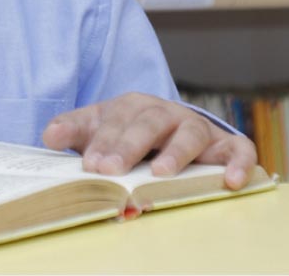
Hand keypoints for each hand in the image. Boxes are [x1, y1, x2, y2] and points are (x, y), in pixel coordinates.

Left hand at [41, 92, 257, 189]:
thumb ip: (74, 131)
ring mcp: (196, 127)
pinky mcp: (226, 145)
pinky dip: (239, 163)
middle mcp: (165, 113)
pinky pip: (239, 150)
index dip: (102, 141)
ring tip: (159, 174)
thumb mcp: (99, 129)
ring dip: (175, 154)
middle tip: (111, 170)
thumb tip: (48, 136)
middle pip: (147, 124)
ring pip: (189, 134)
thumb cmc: (129, 135)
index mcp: (132, 106)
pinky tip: (231, 181)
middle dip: (128, 146)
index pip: (115, 120)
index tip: (89, 164)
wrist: (170, 133)